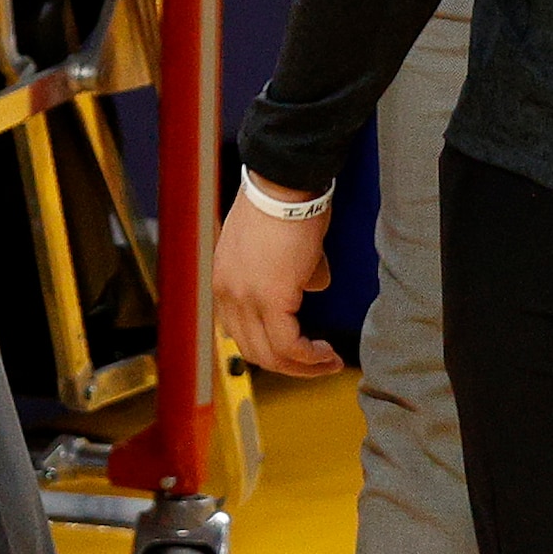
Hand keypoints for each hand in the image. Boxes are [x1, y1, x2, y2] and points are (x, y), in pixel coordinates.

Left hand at [209, 189, 345, 377]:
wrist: (284, 186)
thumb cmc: (283, 206)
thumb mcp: (275, 248)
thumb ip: (286, 273)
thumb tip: (311, 285)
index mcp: (224, 283)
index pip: (240, 333)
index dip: (271, 350)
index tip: (298, 353)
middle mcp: (227, 294)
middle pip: (253, 351)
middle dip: (289, 366)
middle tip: (318, 365)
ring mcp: (245, 298)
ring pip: (271, 354)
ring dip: (302, 366)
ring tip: (328, 362)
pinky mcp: (270, 299)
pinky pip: (289, 344)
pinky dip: (309, 357)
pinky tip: (327, 353)